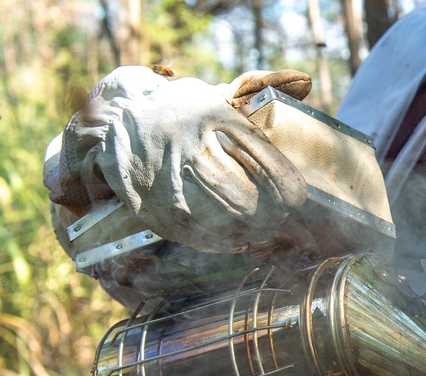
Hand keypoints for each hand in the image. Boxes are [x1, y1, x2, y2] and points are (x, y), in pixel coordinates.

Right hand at [46, 66, 312, 252]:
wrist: (120, 123)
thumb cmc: (184, 111)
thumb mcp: (220, 96)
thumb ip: (265, 89)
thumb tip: (305, 82)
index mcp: (213, 119)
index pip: (267, 165)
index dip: (289, 190)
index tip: (295, 197)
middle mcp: (191, 148)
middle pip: (246, 200)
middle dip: (270, 215)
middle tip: (278, 216)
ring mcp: (170, 181)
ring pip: (223, 221)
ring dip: (251, 231)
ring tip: (260, 229)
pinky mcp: (154, 207)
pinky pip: (197, 236)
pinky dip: (222, 242)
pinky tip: (236, 239)